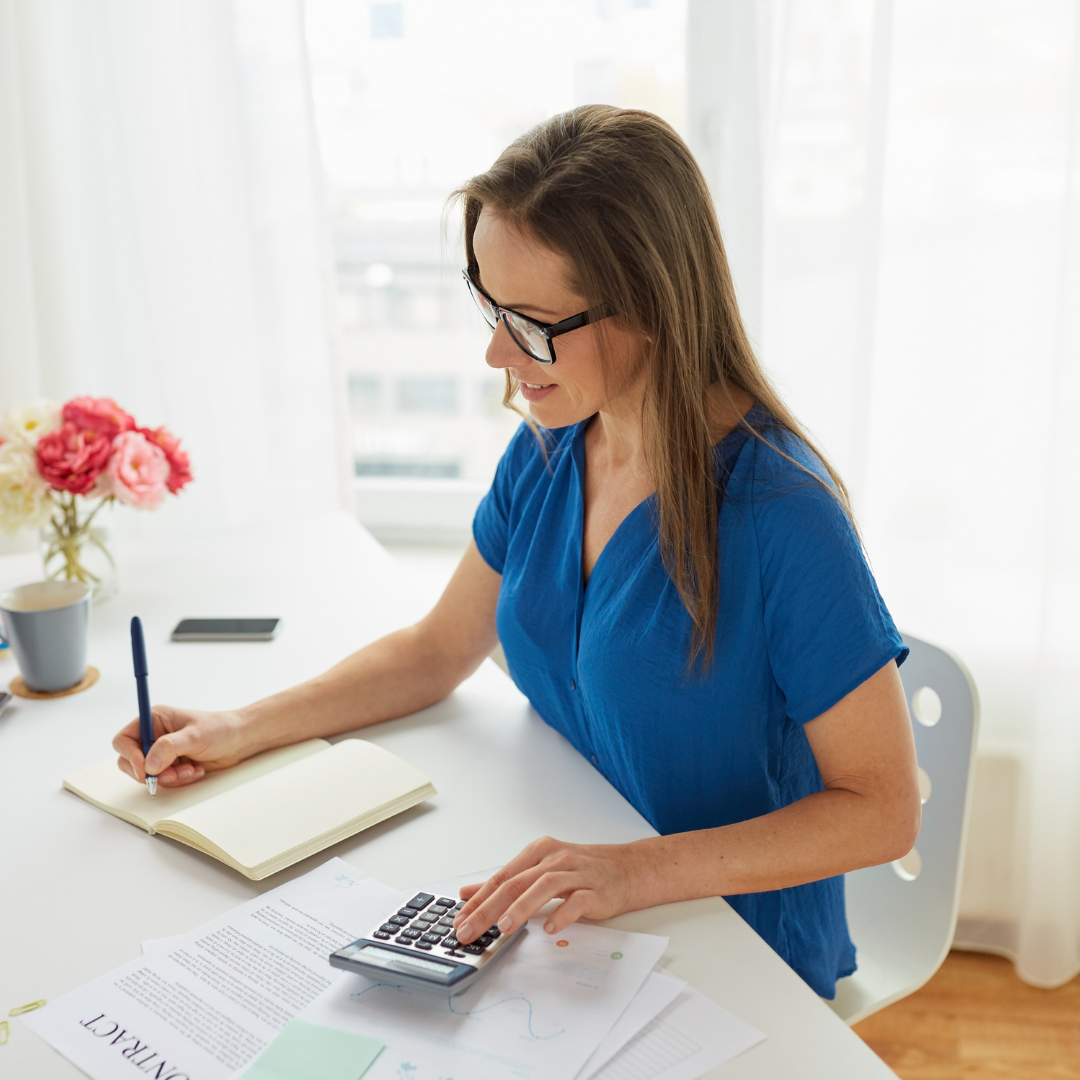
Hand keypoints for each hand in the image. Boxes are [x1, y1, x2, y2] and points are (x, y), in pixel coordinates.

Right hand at [112, 705, 252, 787]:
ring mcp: (162, 753)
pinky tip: (195, 771)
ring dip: (168, 778)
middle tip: (170, 774)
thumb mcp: (194, 736)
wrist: (240, 741)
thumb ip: (169, 748)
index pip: (124, 740)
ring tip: (190, 770)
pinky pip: (163, 781)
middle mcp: (154, 736)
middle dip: (150, 772)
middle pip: (130, 761)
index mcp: (154, 720)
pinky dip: (178, 780)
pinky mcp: (171, 766)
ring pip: (148, 775)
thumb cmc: (220, 729)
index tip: (144, 769)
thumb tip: (148, 765)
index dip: (129, 756)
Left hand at [452, 836, 645, 944]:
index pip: (502, 876)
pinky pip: (577, 901)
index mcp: (539, 852)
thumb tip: (468, 893)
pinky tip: (550, 929)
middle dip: (488, 908)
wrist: (627, 869)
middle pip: (516, 882)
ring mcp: (576, 873)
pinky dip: (562, 914)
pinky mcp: (596, 890)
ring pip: (544, 886)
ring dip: (522, 907)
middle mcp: (555, 859)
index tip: (460, 919)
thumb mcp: (540, 869)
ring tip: (504, 926)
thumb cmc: (582, 870)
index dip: (478, 898)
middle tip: (469, 929)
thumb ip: (506, 881)